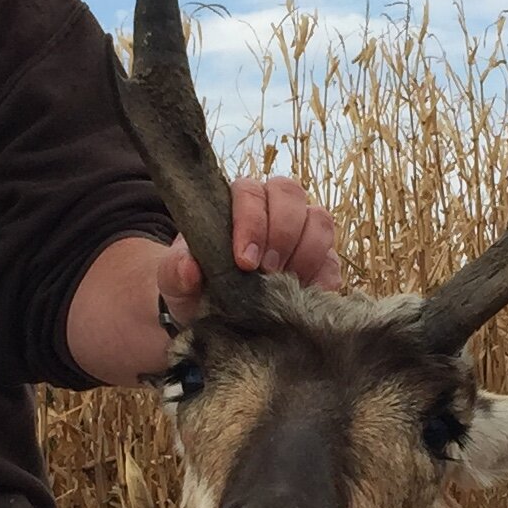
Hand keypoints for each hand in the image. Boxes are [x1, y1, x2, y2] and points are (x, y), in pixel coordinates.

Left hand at [158, 174, 344, 324]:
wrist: (216, 315)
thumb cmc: (195, 287)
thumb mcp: (174, 281)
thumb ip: (175, 271)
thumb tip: (189, 269)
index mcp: (236, 202)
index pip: (250, 192)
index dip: (252, 222)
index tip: (244, 261)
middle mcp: (273, 207)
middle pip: (290, 195)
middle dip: (282, 234)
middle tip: (268, 272)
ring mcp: (302, 232)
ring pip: (319, 220)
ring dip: (306, 253)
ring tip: (287, 285)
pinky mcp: (323, 262)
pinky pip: (334, 261)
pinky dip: (324, 279)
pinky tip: (307, 297)